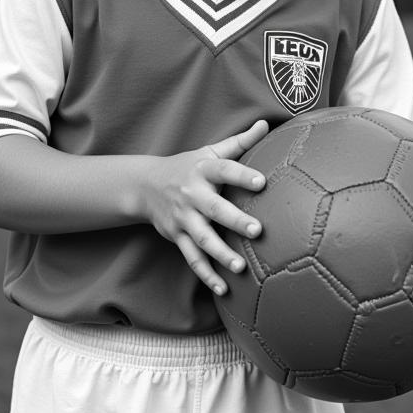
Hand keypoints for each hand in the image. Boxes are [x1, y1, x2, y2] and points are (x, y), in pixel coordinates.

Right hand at [144, 120, 269, 295]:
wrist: (145, 185)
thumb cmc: (189, 166)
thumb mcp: (210, 151)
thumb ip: (240, 141)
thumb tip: (267, 123)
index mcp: (204, 170)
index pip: (224, 170)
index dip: (242, 175)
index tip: (262, 182)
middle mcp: (192, 194)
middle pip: (214, 208)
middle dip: (234, 220)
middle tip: (257, 230)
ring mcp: (183, 218)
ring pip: (202, 239)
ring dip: (220, 254)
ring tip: (240, 268)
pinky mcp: (178, 237)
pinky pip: (192, 259)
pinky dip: (206, 275)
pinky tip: (223, 289)